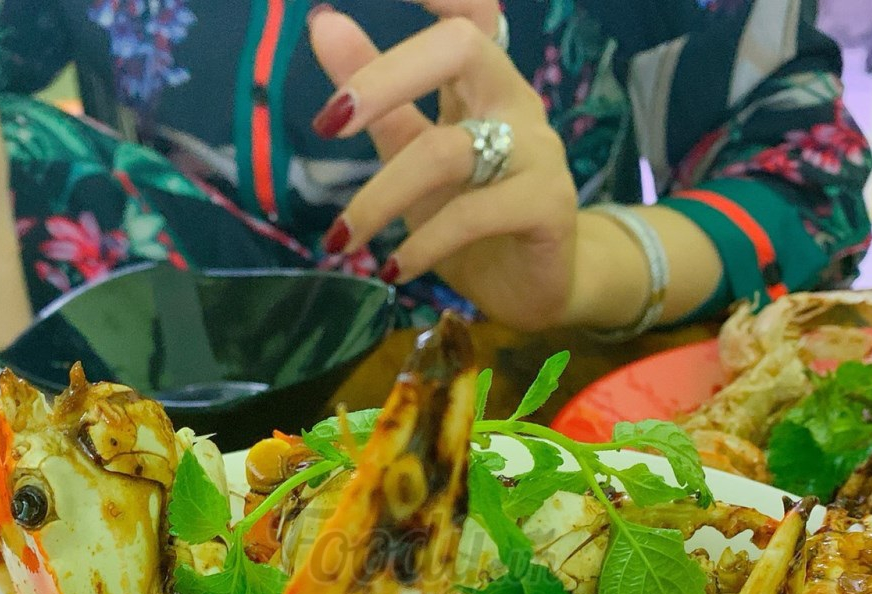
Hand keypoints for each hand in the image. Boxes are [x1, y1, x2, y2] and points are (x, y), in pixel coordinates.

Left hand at [308, 2, 582, 332]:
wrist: (530, 287)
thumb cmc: (470, 217)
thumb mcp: (411, 154)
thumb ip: (375, 98)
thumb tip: (322, 24)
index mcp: (481, 79)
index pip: (469, 10)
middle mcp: (514, 100)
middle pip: (461, 47)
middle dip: (385, 77)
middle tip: (330, 122)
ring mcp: (538, 150)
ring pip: (449, 151)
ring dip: (382, 196)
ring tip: (341, 237)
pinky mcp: (549, 204)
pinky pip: (473, 215)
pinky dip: (423, 244)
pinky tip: (393, 269)